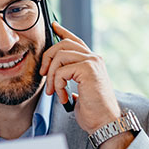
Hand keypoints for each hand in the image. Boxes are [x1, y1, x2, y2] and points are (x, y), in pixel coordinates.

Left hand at [40, 22, 132, 148]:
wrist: (104, 122)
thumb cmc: (92, 110)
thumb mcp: (78, 90)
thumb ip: (70, 78)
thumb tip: (56, 74)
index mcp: (91, 61)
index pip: (75, 40)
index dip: (62, 31)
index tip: (53, 26)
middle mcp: (93, 58)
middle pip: (62, 44)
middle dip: (47, 58)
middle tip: (44, 75)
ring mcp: (92, 62)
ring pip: (60, 56)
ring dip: (52, 76)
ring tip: (54, 92)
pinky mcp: (89, 69)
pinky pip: (61, 70)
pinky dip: (58, 85)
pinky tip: (63, 96)